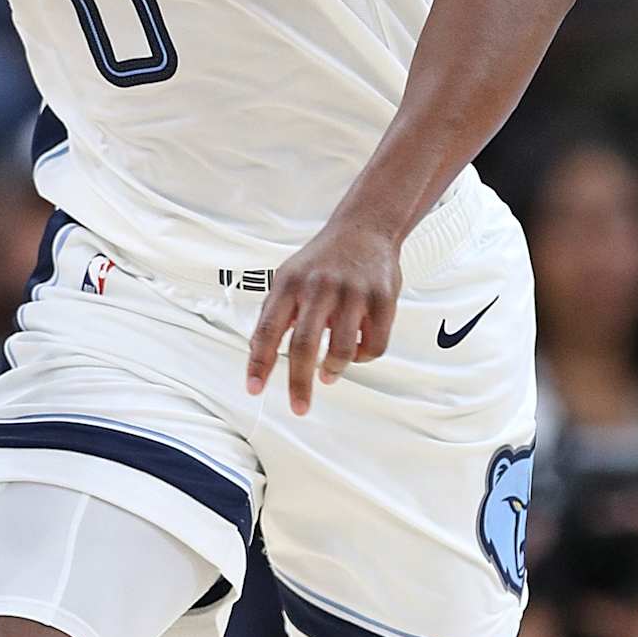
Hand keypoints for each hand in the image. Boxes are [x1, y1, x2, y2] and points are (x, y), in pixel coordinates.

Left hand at [246, 215, 401, 415]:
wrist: (364, 228)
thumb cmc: (322, 261)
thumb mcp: (288, 277)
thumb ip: (273, 312)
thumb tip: (255, 353)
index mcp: (290, 283)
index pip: (267, 328)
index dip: (259, 362)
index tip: (254, 389)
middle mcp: (320, 287)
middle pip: (304, 346)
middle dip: (299, 383)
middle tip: (299, 407)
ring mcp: (354, 293)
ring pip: (342, 351)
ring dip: (333, 369)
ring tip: (328, 373)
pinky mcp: (383, 299)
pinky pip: (374, 345)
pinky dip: (363, 356)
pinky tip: (356, 351)